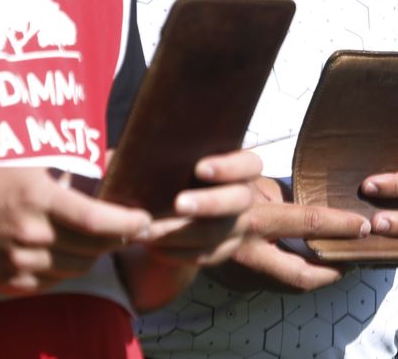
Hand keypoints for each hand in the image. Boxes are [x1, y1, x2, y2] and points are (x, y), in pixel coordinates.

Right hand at [0, 166, 152, 294]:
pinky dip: (65, 267)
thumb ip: (75, 172)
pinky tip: (59, 250)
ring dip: (92, 254)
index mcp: (38, 199)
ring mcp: (21, 263)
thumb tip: (117, 162)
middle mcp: (32, 234)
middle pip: (93, 248)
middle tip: (127, 227)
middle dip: (116, 238)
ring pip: (78, 267)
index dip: (127, 223)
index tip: (145, 220)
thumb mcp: (32, 168)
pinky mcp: (14, 285)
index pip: (95, 220)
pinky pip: (56, 280)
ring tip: (91, 238)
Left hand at [137, 149, 260, 267]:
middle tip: (178, 204)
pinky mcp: (223, 249)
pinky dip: (177, 252)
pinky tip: (153, 245)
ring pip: (218, 232)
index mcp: (241, 166)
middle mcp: (244, 196)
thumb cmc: (174, 165)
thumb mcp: (179, 154)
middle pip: (239, 200)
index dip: (229, 167)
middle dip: (209, 203)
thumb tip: (150, 141)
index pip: (249, 164)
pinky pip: (206, 255)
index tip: (199, 168)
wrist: (169, 199)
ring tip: (148, 230)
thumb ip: (178, 149)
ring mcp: (237, 225)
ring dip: (181, 232)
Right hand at [203, 177, 370, 293]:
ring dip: (321, 277)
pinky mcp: (235, 282)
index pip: (309, 224)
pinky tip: (314, 267)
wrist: (165, 220)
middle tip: (358, 257)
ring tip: (342, 266)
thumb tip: (313, 194)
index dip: (340, 226)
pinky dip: (299, 278)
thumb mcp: (242, 177)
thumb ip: (274, 187)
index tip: (364, 226)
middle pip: (304, 275)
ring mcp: (239, 271)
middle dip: (337, 270)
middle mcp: (248, 250)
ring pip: (293, 285)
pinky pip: (277, 284)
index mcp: (254, 217)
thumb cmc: (209, 186)